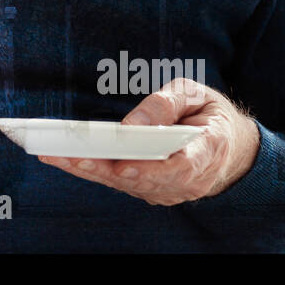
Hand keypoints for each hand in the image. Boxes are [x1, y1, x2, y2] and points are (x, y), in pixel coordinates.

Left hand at [38, 78, 260, 205]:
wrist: (231, 148)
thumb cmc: (209, 114)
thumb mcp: (196, 94)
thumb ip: (166, 104)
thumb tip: (131, 123)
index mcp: (207, 151)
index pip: (177, 167)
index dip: (148, 169)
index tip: (121, 164)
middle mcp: (188, 180)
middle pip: (140, 179)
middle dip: (100, 168)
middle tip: (65, 155)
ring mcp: (170, 190)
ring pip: (125, 184)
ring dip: (88, 171)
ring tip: (52, 154)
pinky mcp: (153, 190)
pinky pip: (120, 183)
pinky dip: (92, 172)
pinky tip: (64, 158)